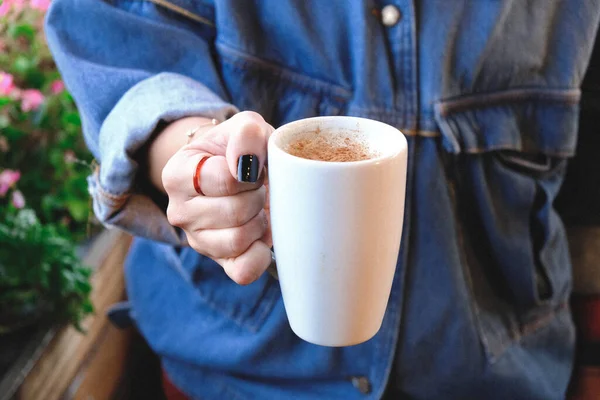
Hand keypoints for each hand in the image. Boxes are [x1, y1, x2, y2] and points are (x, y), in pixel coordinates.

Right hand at [159, 111, 273, 284]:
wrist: (239, 172)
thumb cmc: (240, 149)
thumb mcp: (244, 127)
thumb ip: (247, 132)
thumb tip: (246, 163)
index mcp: (178, 175)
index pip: (225, 180)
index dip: (251, 172)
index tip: (250, 167)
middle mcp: (178, 212)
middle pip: (236, 212)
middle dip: (257, 196)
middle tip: (256, 187)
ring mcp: (197, 241)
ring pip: (239, 240)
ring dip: (260, 222)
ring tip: (256, 207)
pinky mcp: (218, 262)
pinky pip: (244, 270)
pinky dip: (260, 253)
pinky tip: (260, 234)